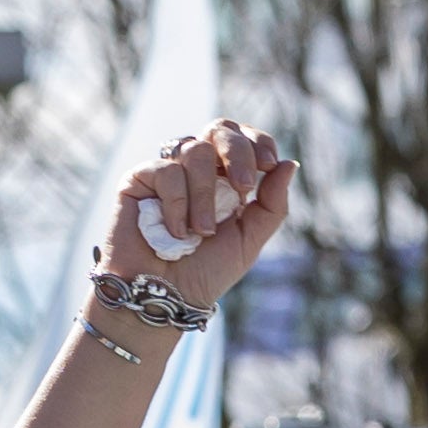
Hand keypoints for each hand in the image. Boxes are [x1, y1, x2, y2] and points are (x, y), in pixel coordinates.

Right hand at [97, 122, 294, 315]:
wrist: (165, 298)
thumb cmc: (205, 273)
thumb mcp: (249, 241)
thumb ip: (271, 205)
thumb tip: (290, 164)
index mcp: (226, 178)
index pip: (244, 138)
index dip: (258, 142)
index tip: (268, 165)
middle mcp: (197, 169)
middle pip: (219, 129)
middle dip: (237, 153)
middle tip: (242, 187)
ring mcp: (167, 171)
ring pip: (195, 150)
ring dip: (204, 194)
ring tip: (201, 232)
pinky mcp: (138, 179)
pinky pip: (166, 171)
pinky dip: (176, 203)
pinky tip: (175, 233)